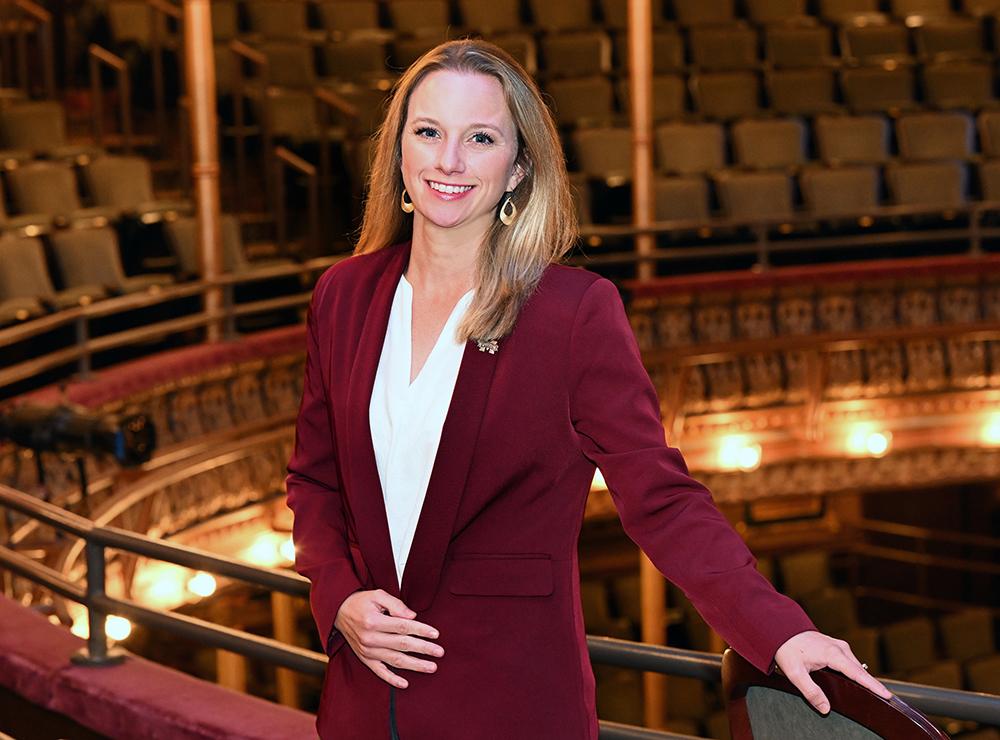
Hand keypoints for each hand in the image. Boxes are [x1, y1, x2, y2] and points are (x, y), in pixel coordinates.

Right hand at [334, 589, 443, 688]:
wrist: (338, 612)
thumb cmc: (361, 602)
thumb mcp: (377, 595)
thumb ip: (396, 604)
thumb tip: (413, 617)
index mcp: (374, 621)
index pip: (403, 627)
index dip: (421, 630)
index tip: (436, 634)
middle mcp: (370, 638)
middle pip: (402, 645)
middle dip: (423, 649)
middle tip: (440, 652)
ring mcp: (367, 651)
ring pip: (395, 660)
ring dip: (414, 665)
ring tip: (431, 667)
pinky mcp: (364, 658)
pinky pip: (379, 672)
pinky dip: (392, 679)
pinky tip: (405, 683)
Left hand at [774, 630, 892, 714]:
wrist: (781, 629)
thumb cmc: (787, 649)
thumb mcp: (795, 674)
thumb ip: (811, 692)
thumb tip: (825, 708)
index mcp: (832, 654)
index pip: (857, 673)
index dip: (873, 685)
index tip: (887, 695)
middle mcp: (840, 648)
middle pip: (860, 670)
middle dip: (872, 684)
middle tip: (885, 699)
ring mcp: (839, 645)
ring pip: (856, 665)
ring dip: (864, 678)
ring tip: (874, 693)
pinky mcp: (836, 646)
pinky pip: (851, 661)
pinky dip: (856, 671)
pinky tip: (857, 681)